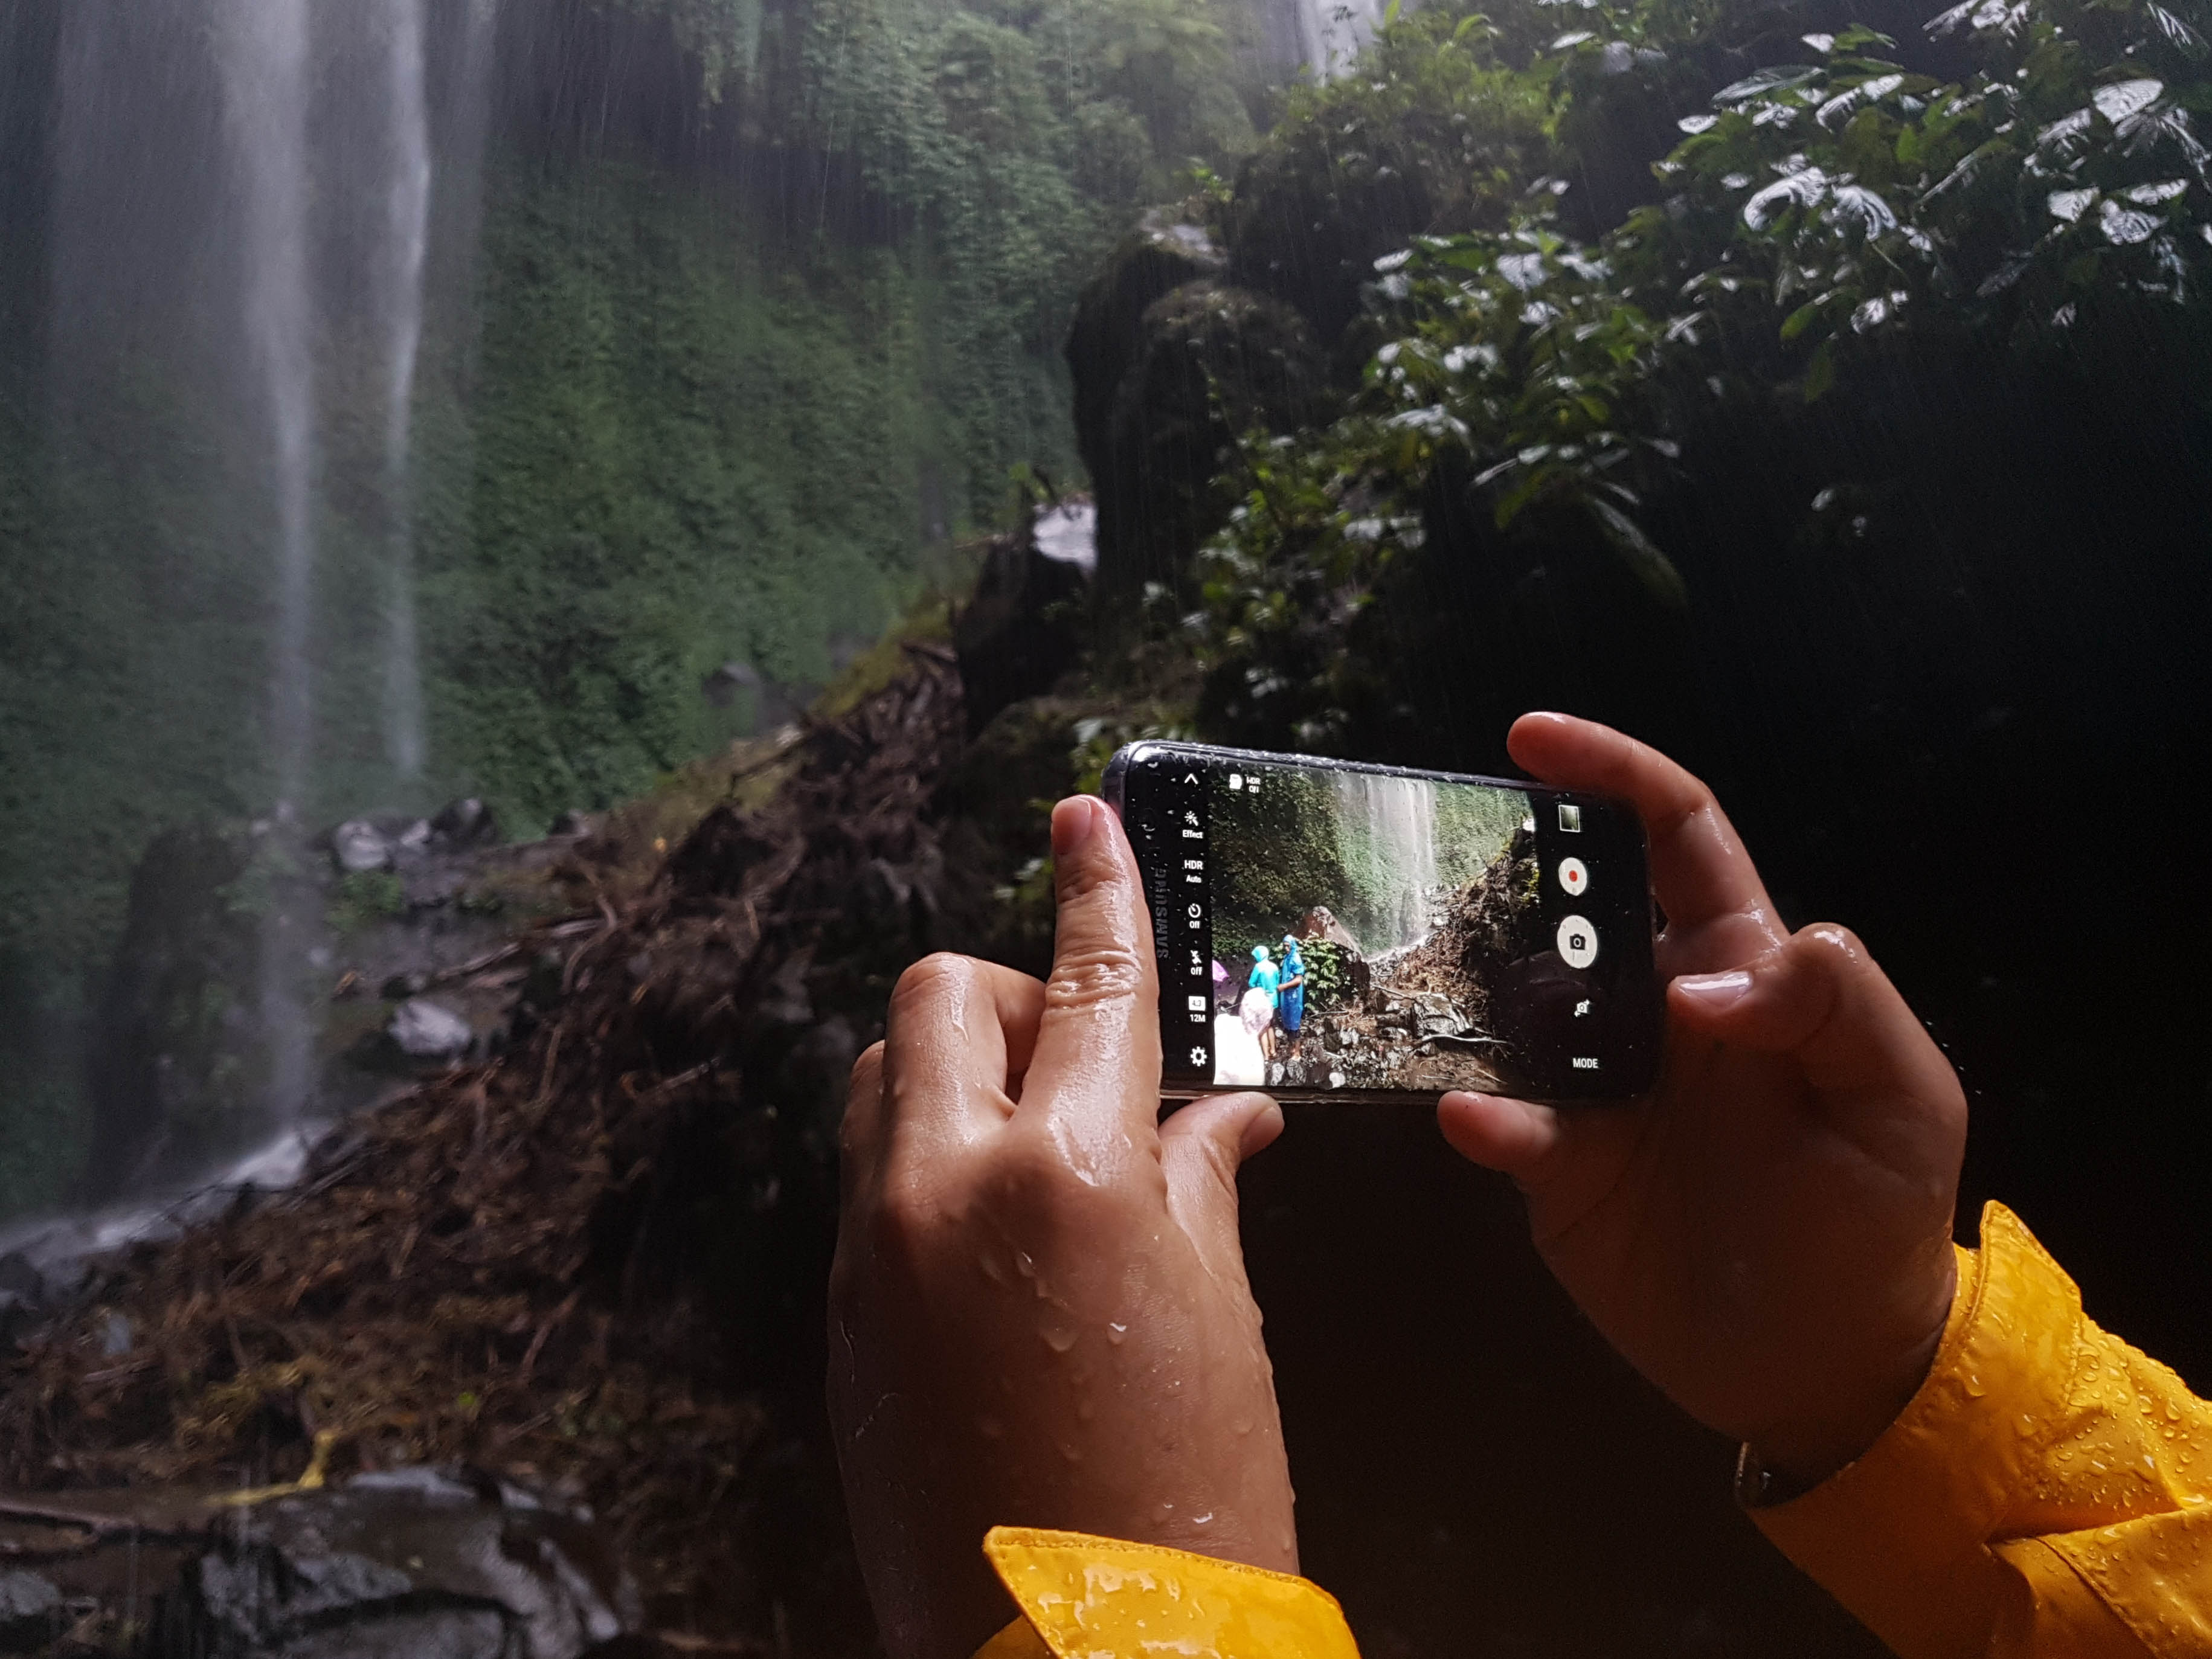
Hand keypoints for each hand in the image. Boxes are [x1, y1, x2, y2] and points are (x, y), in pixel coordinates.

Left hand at [829, 796, 1294, 1658]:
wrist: (1080, 1653)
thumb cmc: (1184, 1499)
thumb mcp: (1220, 1312)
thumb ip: (1200, 1180)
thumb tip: (1218, 1113)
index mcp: (1065, 1172)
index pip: (1087, 979)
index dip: (1099, 884)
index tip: (1087, 820)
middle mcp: (944, 1187)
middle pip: (939, 996)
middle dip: (1014, 992)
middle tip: (1085, 1053)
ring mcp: (876, 1251)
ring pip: (881, 1077)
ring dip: (953, 1068)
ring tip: (1039, 1133)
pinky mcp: (844, 1316)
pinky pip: (869, 1178)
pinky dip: (927, 1159)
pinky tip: (1000, 1225)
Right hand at [1440, 715, 1965, 1487]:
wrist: (1827, 1366)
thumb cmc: (1877, 1217)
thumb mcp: (1899, 1097)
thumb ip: (1831, 1005)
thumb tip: (1695, 979)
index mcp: (1736, 967)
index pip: (1672, 838)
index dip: (1610, 773)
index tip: (1530, 738)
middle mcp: (1650, 1011)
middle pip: (1565, 907)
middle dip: (1505, 868)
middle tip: (1440, 860)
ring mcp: (1593, 1087)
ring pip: (1507, 1006)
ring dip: (1466, 988)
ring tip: (1418, 976)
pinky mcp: (1553, 1167)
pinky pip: (1503, 1120)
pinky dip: (1482, 1114)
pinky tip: (1478, 1119)